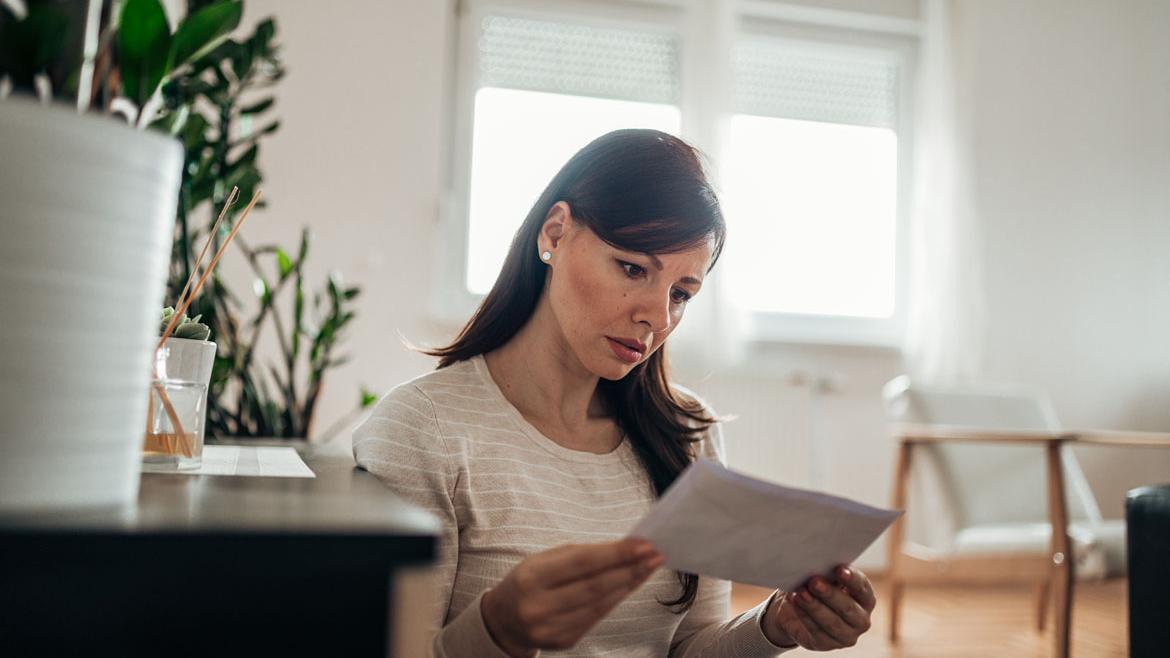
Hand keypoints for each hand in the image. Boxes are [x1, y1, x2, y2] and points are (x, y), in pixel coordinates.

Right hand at [481, 538, 664, 655]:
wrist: (503, 620)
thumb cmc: (528, 581)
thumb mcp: (543, 560)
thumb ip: (580, 554)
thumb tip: (623, 549)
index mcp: (531, 577)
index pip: (582, 562)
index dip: (616, 553)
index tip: (643, 544)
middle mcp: (538, 606)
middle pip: (595, 586)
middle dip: (629, 569)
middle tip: (655, 555)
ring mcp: (550, 628)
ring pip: (599, 604)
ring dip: (628, 584)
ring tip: (648, 568)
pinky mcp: (562, 642)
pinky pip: (596, 619)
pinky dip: (615, 600)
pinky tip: (629, 586)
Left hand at [763, 565, 874, 650]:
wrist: (798, 609)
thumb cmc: (817, 587)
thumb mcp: (825, 577)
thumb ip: (828, 572)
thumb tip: (818, 560)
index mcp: (865, 599)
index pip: (863, 589)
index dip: (852, 579)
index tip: (839, 569)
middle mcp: (861, 620)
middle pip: (847, 608)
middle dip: (830, 594)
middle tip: (814, 581)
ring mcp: (846, 636)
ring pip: (831, 622)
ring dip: (814, 606)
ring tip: (800, 592)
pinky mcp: (827, 644)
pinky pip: (816, 631)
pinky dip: (804, 616)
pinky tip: (795, 603)